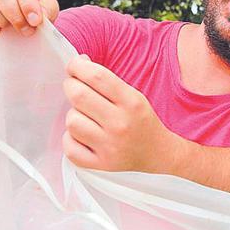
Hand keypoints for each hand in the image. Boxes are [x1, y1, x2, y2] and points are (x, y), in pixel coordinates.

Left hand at [61, 55, 184, 172]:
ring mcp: (109, 147)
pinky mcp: (100, 165)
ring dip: (73, 115)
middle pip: (78, 95)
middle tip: (75, 88)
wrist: (159, 156)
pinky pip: (69, 147)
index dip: (77, 66)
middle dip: (71, 86)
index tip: (74, 66)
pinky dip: (71, 139)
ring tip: (84, 117)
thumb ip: (107, 82)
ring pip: (71, 121)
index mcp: (131, 103)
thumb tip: (78, 64)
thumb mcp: (134, 97)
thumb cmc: (142, 123)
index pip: (97, 76)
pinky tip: (83, 136)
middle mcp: (120, 124)